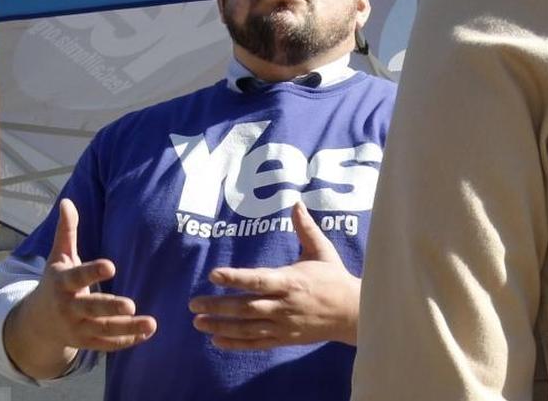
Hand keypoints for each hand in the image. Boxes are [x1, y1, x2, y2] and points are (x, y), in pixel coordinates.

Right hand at [4, 199, 156, 378]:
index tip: (111, 265)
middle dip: (110, 307)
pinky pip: (107, 344)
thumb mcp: (57, 256)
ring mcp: (77, 328)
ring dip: (128, 328)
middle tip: (131, 305)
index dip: (93, 272)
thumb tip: (67, 201)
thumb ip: (66, 231)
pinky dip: (127, 341)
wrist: (37, 322)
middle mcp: (68, 307)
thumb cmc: (54, 282)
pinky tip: (146, 333)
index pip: (78, 276)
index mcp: (62, 283)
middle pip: (91, 308)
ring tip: (151, 323)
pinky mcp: (86, 342)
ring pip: (103, 330)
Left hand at [189, 202, 359, 349]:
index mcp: (291, 281)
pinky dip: (237, 343)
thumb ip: (306, 229)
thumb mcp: (322, 251)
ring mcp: (283, 325)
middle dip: (218, 306)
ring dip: (221, 326)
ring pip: (247, 327)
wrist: (353, 314)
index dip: (235, 277)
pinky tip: (217, 341)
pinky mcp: (285, 339)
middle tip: (193, 304)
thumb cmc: (335, 279)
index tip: (213, 275)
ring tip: (199, 322)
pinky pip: (257, 343)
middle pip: (246, 307)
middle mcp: (284, 305)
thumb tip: (296, 203)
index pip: (258, 280)